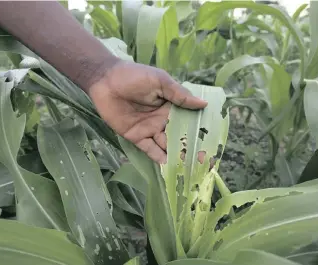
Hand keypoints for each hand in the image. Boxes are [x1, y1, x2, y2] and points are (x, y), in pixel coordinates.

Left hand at [87, 60, 207, 163]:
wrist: (105, 81)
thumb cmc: (134, 76)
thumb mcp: (160, 81)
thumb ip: (180, 95)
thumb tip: (203, 104)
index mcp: (171, 105)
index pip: (188, 120)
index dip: (199, 130)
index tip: (212, 142)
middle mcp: (163, 119)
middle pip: (179, 136)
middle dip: (190, 148)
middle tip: (203, 161)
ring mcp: (150, 129)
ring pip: (167, 145)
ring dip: (177, 156)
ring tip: (189, 167)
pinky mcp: (136, 137)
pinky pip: (150, 150)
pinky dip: (159, 158)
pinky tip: (169, 166)